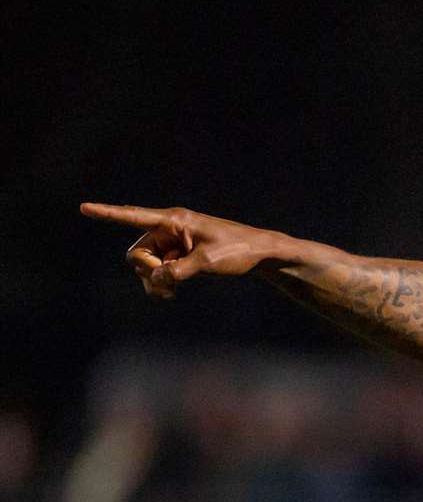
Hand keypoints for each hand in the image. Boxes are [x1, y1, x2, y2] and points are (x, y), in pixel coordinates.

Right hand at [79, 203, 277, 299]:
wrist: (259, 253)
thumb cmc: (238, 250)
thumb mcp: (208, 263)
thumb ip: (179, 271)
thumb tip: (156, 279)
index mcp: (174, 220)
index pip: (135, 216)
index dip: (108, 214)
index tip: (84, 208)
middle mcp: (168, 229)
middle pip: (137, 253)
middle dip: (146, 271)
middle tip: (169, 283)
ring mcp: (172, 244)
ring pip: (145, 265)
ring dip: (154, 281)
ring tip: (172, 292)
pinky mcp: (178, 256)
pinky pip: (157, 271)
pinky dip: (160, 283)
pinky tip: (171, 293)